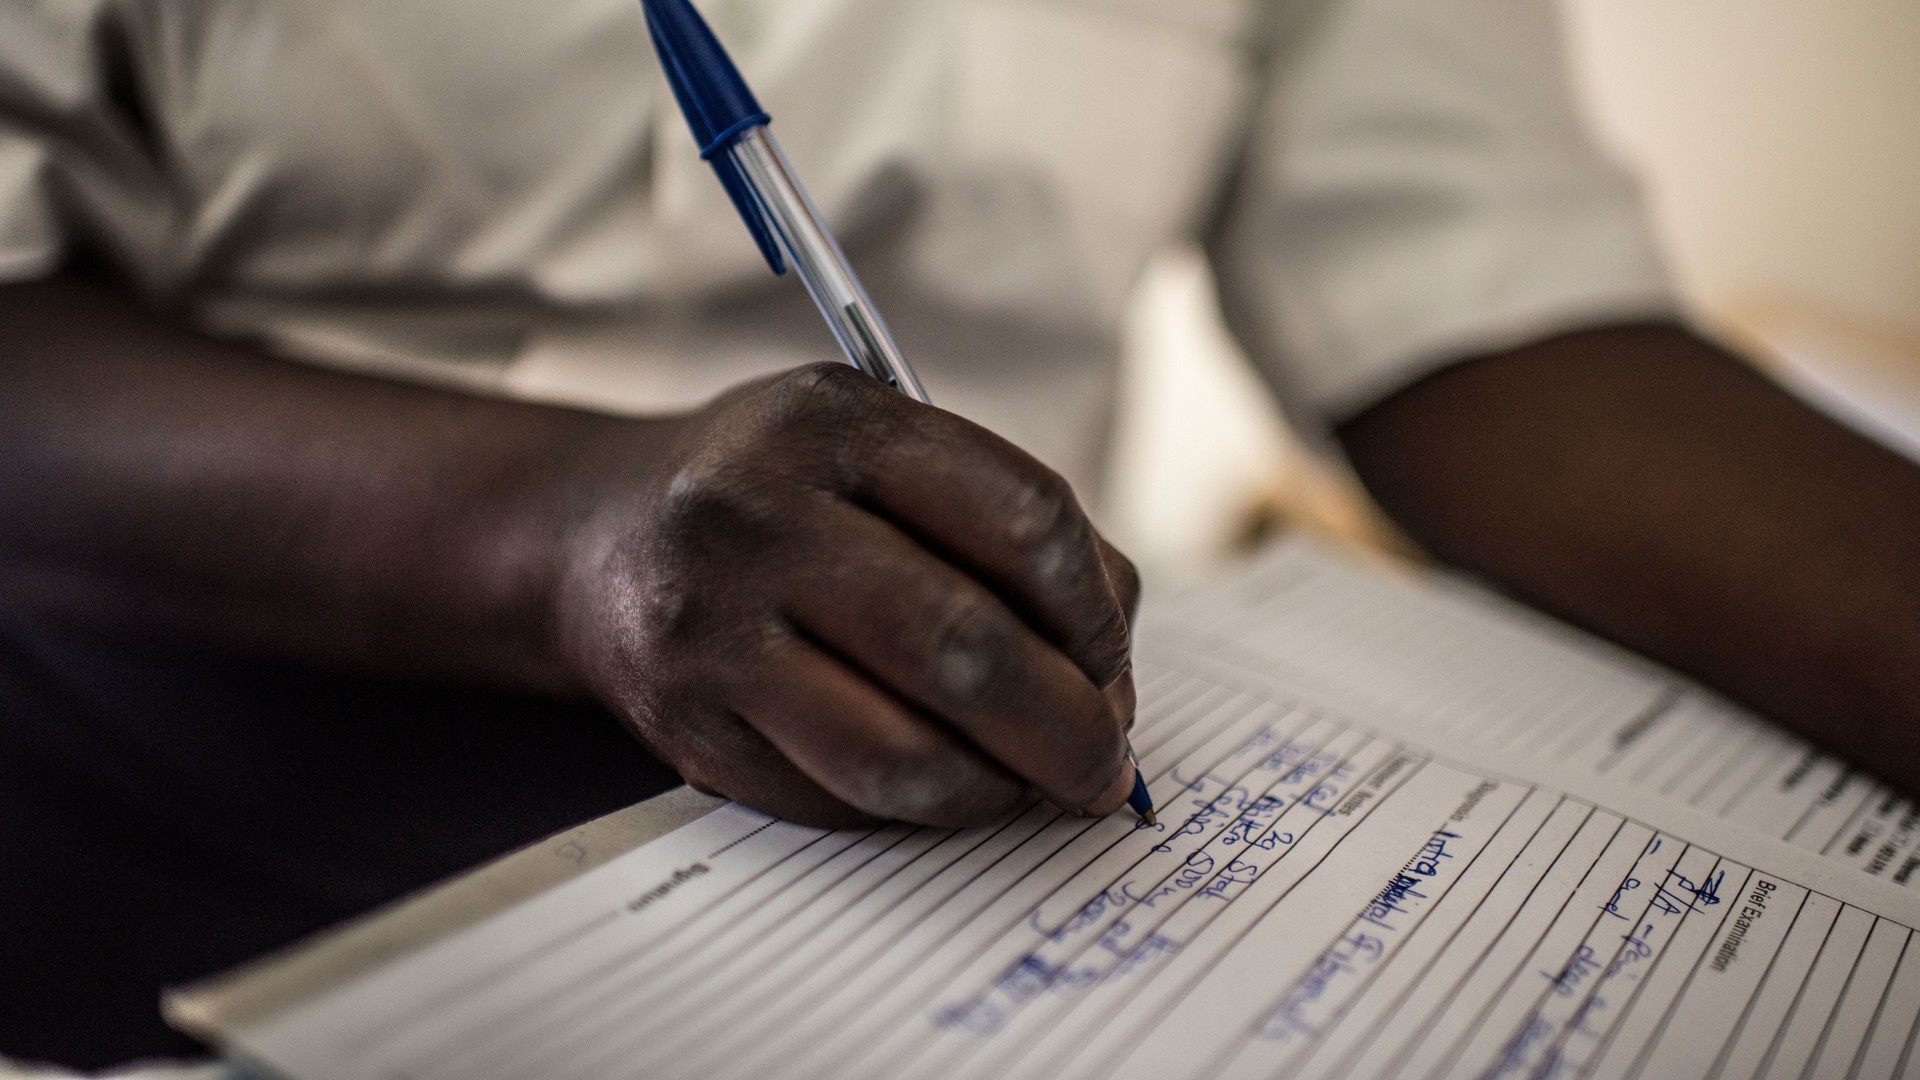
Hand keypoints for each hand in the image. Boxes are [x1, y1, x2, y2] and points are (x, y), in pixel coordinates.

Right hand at [558, 364, 1140, 827]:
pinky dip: (916, 809)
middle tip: (1103, 769)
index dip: (1096, 614)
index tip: (1113, 665)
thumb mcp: (880, 444)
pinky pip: (837, 800)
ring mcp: (711, 628)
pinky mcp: (686, 727)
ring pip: (898, 753)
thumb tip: (1109, 676)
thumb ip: (1005, 528)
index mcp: (834, 423)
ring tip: (1033, 787)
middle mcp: (757, 515)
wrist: (595, 535)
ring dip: (998, 791)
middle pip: (965, 650)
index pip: (1023, 522)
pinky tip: (942, 783)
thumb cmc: (781, 490)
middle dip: (1067, 731)